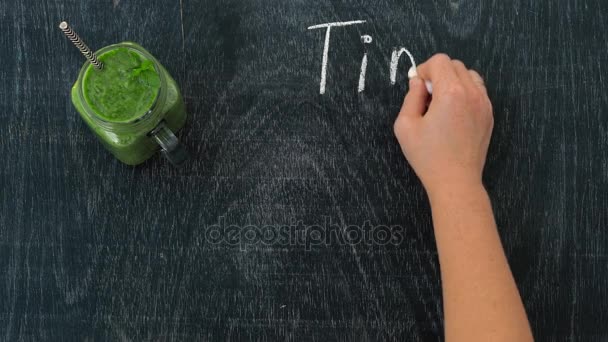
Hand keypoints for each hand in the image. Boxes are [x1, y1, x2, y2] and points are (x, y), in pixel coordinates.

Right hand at [393, 54, 493, 196]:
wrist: (455, 180)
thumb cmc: (427, 156)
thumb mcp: (405, 125)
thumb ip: (411, 97)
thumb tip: (418, 82)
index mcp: (451, 93)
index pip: (440, 61)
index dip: (424, 69)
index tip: (418, 88)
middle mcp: (471, 93)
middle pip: (455, 65)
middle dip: (438, 74)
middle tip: (427, 97)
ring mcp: (484, 104)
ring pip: (469, 75)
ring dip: (453, 81)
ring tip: (442, 103)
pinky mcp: (489, 115)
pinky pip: (478, 91)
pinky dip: (465, 92)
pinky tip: (454, 113)